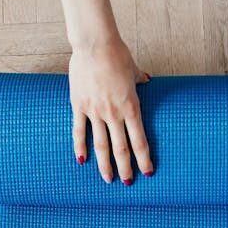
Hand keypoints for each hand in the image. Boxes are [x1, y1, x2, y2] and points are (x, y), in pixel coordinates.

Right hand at [69, 37, 151, 184]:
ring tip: (108, 179)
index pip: (139, 140)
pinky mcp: (79, 105)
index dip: (144, 159)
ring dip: (105, 164)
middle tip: (128, 182)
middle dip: (126, 168)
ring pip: (101, 144)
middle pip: (121, 148)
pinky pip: (79, 130)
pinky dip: (80, 147)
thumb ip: (140, 79)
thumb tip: (147, 80)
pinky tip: (82, 160)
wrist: (95, 45)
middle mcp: (114, 113)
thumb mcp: (133, 69)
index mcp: (131, 107)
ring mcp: (95, 111)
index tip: (147, 172)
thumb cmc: (117, 54)